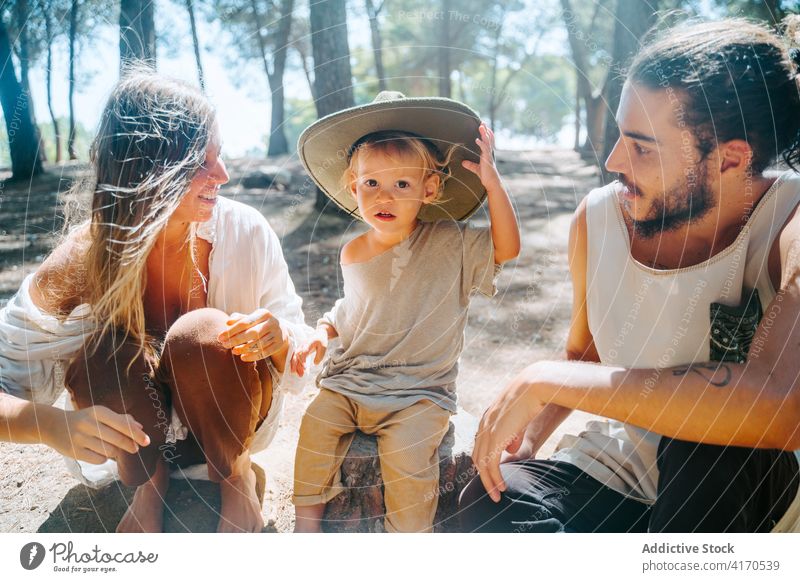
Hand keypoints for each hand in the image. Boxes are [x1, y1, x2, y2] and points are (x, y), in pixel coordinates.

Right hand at [44, 405, 150, 464]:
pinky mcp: (74, 452)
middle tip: (135, 448)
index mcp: (98, 411)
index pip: (122, 424)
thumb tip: (140, 427)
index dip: (136, 434)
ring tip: (112, 448)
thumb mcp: (101, 414)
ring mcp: (80, 438)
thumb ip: (122, 419)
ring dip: (115, 452)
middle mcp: (88, 423)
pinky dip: (104, 458)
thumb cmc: (85, 419)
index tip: (147, 441)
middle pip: (117, 439)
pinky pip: (99, 459)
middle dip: (130, 445)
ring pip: (109, 451)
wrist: (54, 425)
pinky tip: (99, 452)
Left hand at [218, 308, 287, 362]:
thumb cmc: (259, 324)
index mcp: (264, 313)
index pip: (245, 322)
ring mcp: (277, 334)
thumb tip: (228, 322)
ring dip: (244, 349)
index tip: (220, 337)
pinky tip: (243, 357)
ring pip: (259, 344)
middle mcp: (273, 322)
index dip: (232, 331)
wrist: (280, 331)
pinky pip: (265, 353)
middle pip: (253, 333)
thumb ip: (239, 319)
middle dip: (237, 340)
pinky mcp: (279, 344)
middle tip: (225, 345)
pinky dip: (253, 356)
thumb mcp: (251, 319)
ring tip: (234, 351)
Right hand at [290, 328, 328, 376]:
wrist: (319, 334)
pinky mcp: (300, 351)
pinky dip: (296, 365)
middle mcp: (302, 346)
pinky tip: (298, 371)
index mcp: (308, 344)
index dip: (302, 360)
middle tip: (296, 372)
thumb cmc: (321, 340)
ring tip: (300, 375)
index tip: (305, 367)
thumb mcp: (323, 347)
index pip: (303, 352)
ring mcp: (300, 348)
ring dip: (296, 366)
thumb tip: (315, 363)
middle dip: (295, 364)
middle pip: (295, 355)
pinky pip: (296, 358)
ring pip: (295, 358)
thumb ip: (319, 355)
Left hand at [461, 122, 502, 193]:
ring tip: (481, 126)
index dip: (487, 134)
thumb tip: (463, 162)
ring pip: (487, 142)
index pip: (488, 141)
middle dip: (486, 130)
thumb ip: (470, 165)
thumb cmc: (486, 176)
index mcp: (487, 154)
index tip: (484, 126)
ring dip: (484, 134)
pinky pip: (484, 150)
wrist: (491, 183)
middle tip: (483, 122)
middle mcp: (488, 153)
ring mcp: (489, 156)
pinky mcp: (487, 160)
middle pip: (488, 139)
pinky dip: (481, 144)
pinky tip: (477, 140)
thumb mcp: (476, 169)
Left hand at [471, 364, 545, 501]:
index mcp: (488, 417)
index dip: (485, 462)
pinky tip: (501, 487)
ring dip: (489, 482)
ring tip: (497, 495)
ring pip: (482, 463)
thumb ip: (512, 435)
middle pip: (477, 456)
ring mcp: (488, 429)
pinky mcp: (495, 436)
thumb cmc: (532, 399)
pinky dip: (494, 478)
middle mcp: (484, 423)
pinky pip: (490, 464)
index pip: (480, 445)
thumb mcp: (519, 419)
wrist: (535, 385)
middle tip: (492, 491)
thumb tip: (509, 451)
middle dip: (484, 476)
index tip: (493, 476)